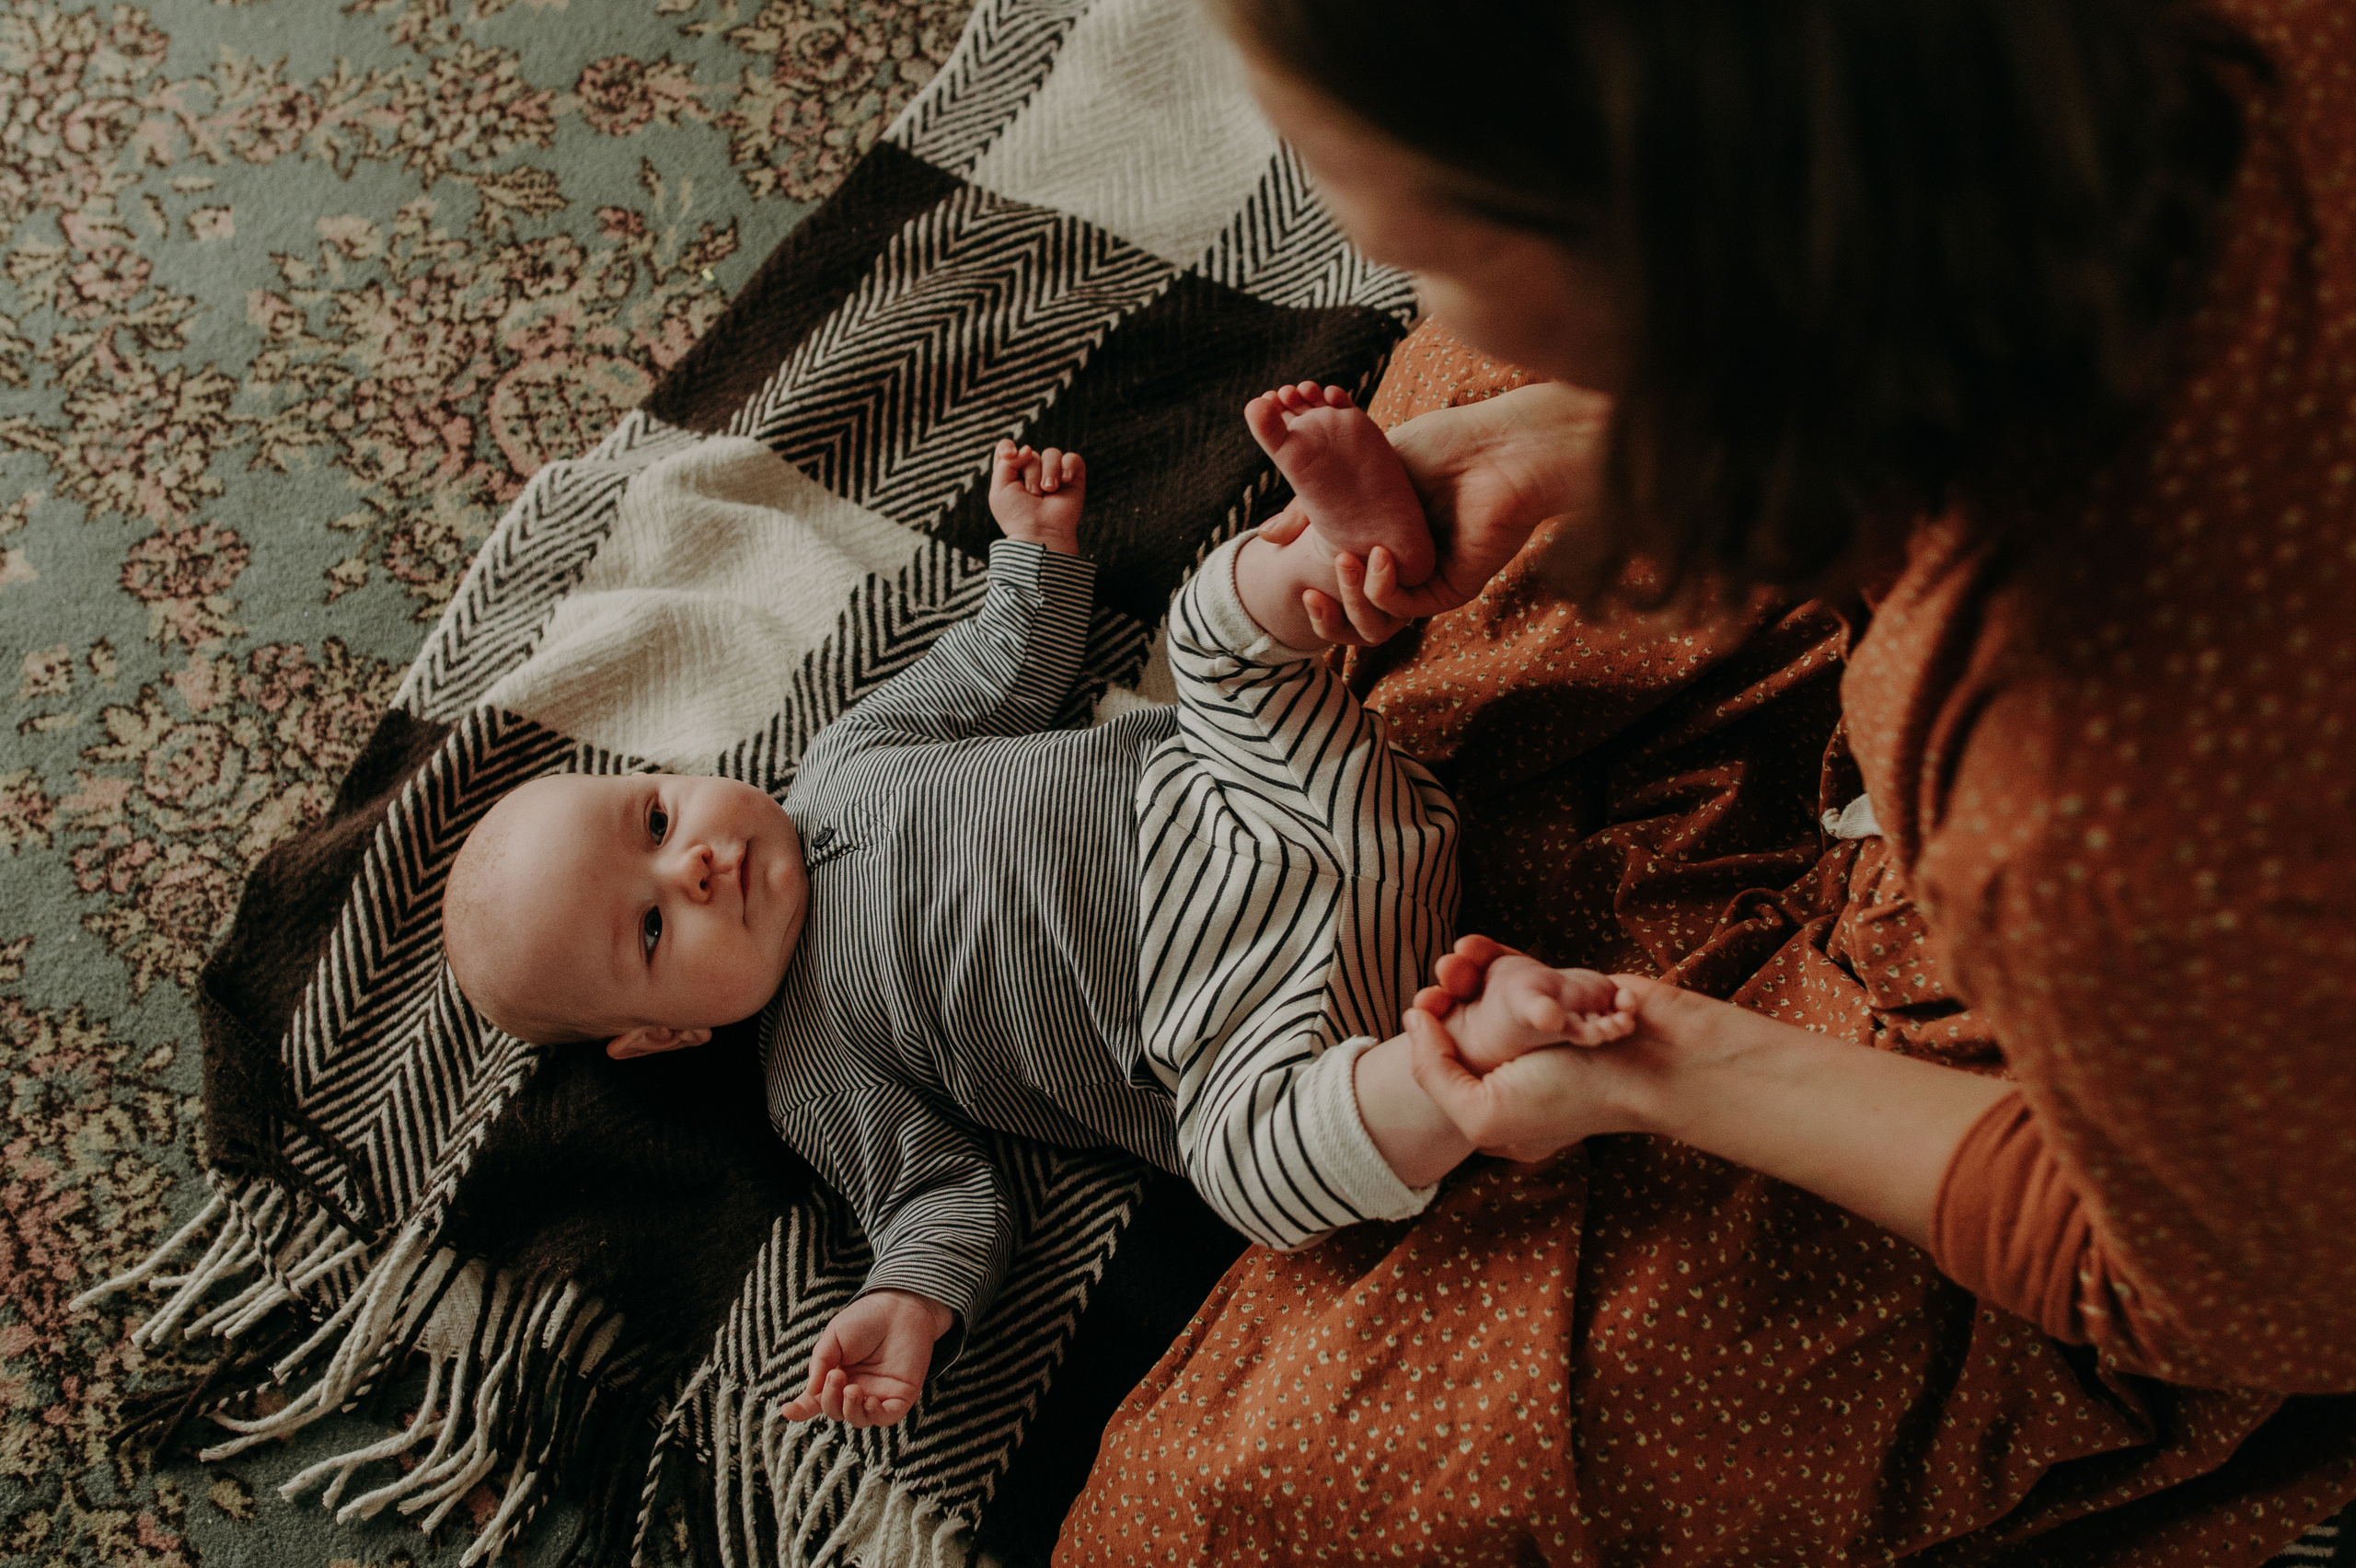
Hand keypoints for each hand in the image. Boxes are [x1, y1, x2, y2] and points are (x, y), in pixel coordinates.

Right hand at [779, 1289, 953, 1427]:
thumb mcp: (834, 1337)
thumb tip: (811, 1394)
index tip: (786, 1410)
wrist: (901, 1307)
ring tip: (851, 1388)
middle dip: (830, 1399)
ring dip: (849, 1409)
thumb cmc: (867, 1319)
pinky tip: (869, 1400)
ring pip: (858, 1419)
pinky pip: (885, 1418)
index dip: (800, 1409)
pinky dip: (873, 1415)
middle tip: (836, 1375)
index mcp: (836, 1375)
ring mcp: (877, 1394)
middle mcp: (854, 1389)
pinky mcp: (899, 1397)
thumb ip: (820, 1364)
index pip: (815, 1399)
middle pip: (834, 1410)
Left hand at [989, 440, 1084, 554]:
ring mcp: (1054, 475)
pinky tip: (1065, 481)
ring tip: (1049, 491)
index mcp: (1012, 475)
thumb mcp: (1000, 488)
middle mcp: (1032, 472)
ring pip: (1051, 454)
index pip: (1007, 448)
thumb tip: (1028, 449)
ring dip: (1049, 472)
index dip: (1008, 447)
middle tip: (1032, 495)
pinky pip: (1072, 459)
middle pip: (1030, 452)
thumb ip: (1006, 462)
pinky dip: (1068, 467)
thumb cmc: (1017, 515)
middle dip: (1030, 473)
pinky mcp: (1074, 479)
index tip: (1010, 455)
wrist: (1041, 532)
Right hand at [1290, 382, 1612, 642]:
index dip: (1316, 593)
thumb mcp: (1354, 475)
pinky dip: (1383, 590)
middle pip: (1355, 615)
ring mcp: (1429, 580)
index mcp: (1383, 542)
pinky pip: (1405, 607)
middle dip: (1328, 613)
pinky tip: (1378, 559)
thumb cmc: (1440, 445)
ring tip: (1345, 561)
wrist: (1498, 447)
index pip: (1341, 587)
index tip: (1295, 579)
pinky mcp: (1452, 588)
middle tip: (1311, 590)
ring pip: (1377, 620)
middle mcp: (1405, 567)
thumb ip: (1311, 508)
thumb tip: (1265, 540)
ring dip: (1354, 599)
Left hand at [1407, 967, 1720, 1164]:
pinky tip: (1480, 951)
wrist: (1662, 1063)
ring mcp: (1542, 1033)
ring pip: (1482, 992)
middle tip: (1440, 974)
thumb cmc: (1576, 1094)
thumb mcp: (1483, 1112)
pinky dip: (1497, 955)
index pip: (1441, 1070)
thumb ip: (1435, 1074)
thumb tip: (1415, 1020)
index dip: (1425, 1036)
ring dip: (1466, 969)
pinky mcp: (1564, 996)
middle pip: (1460, 1026)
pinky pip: (1516, 969)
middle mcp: (1516, 1071)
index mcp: (1495, 1110)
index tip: (1421, 1007)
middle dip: (1445, 993)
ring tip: (1458, 958)